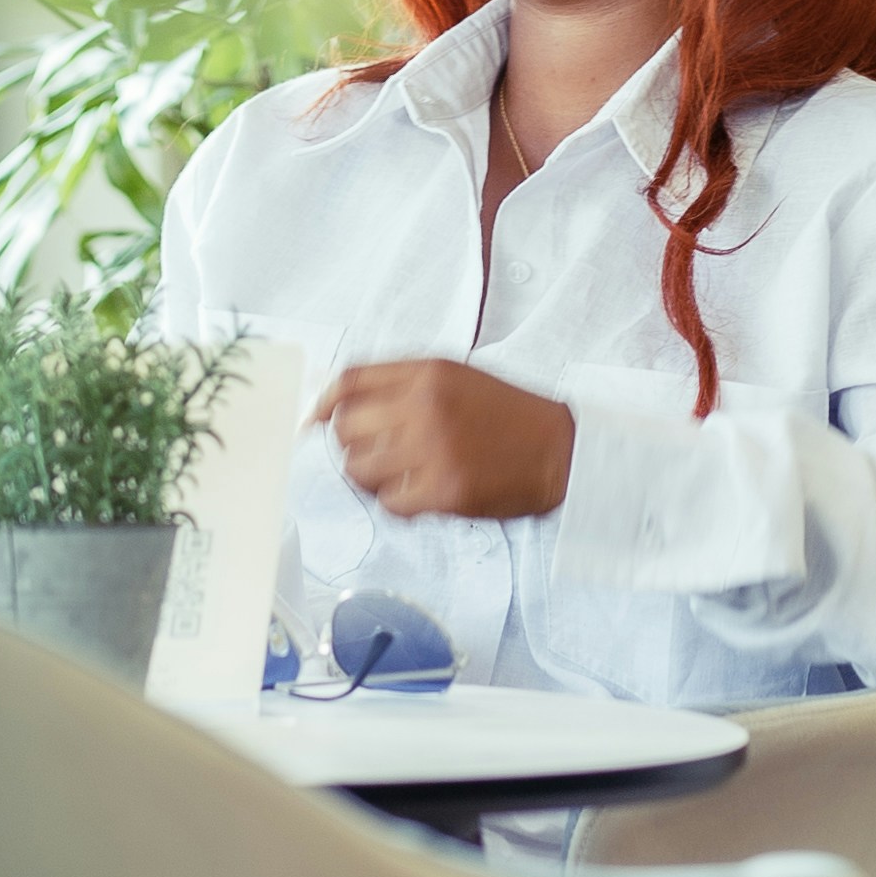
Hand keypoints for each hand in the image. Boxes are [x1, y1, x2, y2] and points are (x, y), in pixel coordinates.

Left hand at [318, 355, 574, 522]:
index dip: (323, 403)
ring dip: (371, 479)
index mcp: (427, 373)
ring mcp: (433, 451)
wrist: (560, 450)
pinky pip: (389, 503)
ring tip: (398, 477)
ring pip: (359, 470)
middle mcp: (425, 407)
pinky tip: (419, 495)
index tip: (315, 423)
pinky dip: (397, 504)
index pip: (349, 381)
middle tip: (375, 456)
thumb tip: (335, 406)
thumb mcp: (455, 377)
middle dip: (351, 446)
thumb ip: (400, 383)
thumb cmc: (507, 414)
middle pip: (346, 428)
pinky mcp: (445, 491)